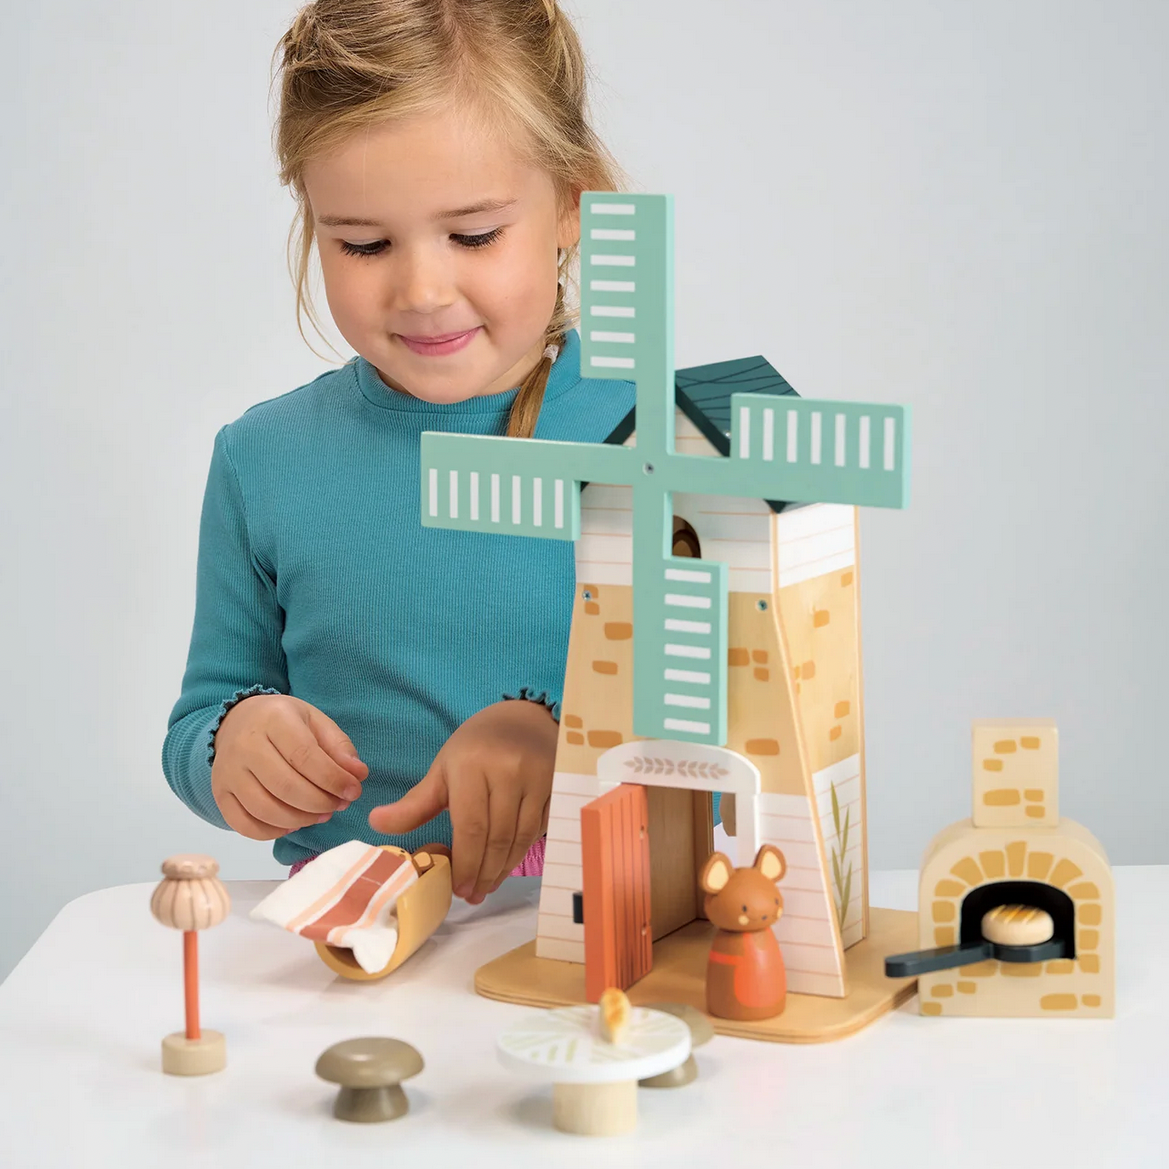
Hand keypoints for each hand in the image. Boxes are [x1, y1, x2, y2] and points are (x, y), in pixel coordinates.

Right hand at [211, 694, 368, 839]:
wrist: (237, 721)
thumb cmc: (284, 722)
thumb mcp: (315, 721)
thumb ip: (339, 747)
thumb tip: (357, 775)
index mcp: (273, 719)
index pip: (305, 756)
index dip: (333, 779)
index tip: (353, 790)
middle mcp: (245, 745)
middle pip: (286, 787)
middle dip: (320, 802)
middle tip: (339, 805)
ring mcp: (228, 772)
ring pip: (266, 809)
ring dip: (301, 820)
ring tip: (321, 814)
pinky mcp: (220, 794)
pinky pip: (244, 825)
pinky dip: (273, 832)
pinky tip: (293, 824)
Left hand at [368, 699, 556, 903]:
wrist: (523, 718)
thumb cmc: (477, 746)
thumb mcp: (443, 769)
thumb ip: (414, 803)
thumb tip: (375, 823)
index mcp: (473, 766)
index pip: (471, 826)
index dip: (466, 863)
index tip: (458, 889)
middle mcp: (508, 771)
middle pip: (497, 837)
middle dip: (484, 873)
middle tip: (473, 895)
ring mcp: (537, 778)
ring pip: (520, 837)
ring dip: (504, 868)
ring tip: (488, 886)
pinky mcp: (556, 786)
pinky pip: (539, 829)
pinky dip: (522, 852)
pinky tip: (507, 864)